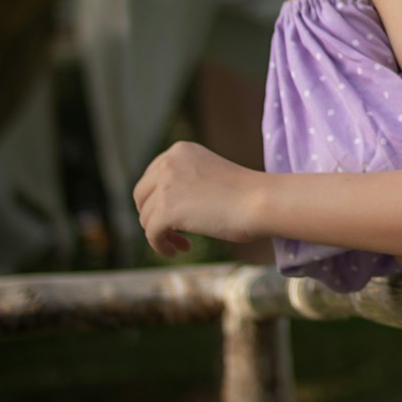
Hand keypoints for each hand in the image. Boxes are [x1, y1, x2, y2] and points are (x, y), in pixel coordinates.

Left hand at [133, 141, 263, 256]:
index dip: (158, 199)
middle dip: (153, 215)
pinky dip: (161, 246)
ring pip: (146, 218)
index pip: (151, 177)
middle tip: (174, 231)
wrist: (260, 200)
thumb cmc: (245, 192)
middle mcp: (167, 163)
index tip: (174, 215)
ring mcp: (164, 186)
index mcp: (180, 150)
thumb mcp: (207, 174)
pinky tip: (179, 251)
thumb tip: (160, 207)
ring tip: (183, 244)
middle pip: (141, 196)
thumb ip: (184, 181)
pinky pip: (152, 234)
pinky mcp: (165, 210)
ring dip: (162, 233)